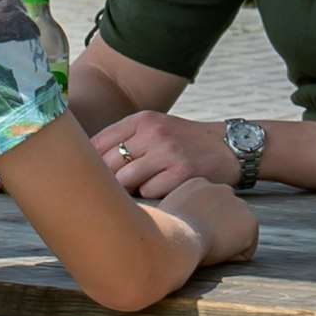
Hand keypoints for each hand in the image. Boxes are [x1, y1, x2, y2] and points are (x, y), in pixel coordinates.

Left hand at [92, 109, 234, 198]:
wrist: (227, 147)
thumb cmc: (183, 142)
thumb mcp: (155, 128)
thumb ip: (125, 140)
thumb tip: (88, 164)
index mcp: (142, 119)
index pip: (99, 142)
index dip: (90, 163)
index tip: (89, 176)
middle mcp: (153, 132)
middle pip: (109, 163)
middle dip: (107, 180)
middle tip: (112, 190)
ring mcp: (168, 151)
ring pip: (125, 180)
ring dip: (128, 190)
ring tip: (138, 189)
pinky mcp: (182, 172)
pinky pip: (149, 191)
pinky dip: (150, 195)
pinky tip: (161, 189)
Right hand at [155, 174, 256, 263]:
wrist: (173, 238)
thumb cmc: (159, 231)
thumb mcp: (163, 211)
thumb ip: (175, 211)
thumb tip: (164, 224)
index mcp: (199, 183)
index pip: (209, 205)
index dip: (201, 223)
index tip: (190, 233)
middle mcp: (222, 188)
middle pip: (227, 215)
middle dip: (219, 229)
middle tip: (200, 243)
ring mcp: (239, 204)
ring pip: (238, 232)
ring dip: (226, 243)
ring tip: (206, 249)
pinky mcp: (251, 223)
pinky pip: (246, 250)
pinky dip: (233, 257)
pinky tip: (215, 254)